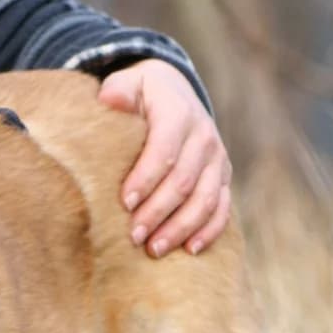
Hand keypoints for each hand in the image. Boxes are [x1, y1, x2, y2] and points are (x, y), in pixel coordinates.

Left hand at [97, 60, 231, 256]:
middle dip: (158, 211)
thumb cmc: (142, 94)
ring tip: (154, 249)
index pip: (164, 149)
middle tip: (133, 236)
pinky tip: (189, 249)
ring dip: (181, 227)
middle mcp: (203, 137)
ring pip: (205, 199)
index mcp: (178, 113)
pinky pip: (222, 207)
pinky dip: (209, 230)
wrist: (175, 91)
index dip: (146, 178)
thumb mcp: (129, 83)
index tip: (124, 202)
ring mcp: (217, 159)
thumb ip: (118, 91)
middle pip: (183, 181)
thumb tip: (109, 100)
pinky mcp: (222, 177)